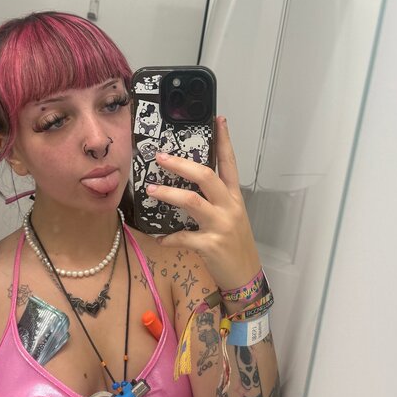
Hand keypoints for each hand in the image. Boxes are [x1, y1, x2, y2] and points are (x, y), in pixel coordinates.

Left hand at [147, 116, 260, 293]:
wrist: (246, 277)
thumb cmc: (235, 245)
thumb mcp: (231, 218)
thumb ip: (214, 201)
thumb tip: (187, 185)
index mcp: (234, 197)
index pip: (230, 163)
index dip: (224, 141)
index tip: (218, 119)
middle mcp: (229, 207)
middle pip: (206, 176)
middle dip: (181, 164)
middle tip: (160, 156)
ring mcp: (221, 225)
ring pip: (192, 202)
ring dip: (168, 193)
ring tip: (151, 189)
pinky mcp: (211, 245)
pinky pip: (184, 237)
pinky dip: (169, 238)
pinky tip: (159, 239)